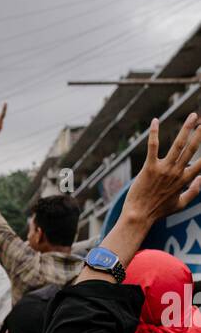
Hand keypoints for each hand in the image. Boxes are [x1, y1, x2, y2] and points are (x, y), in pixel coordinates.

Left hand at [123, 113, 200, 227]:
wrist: (139, 216)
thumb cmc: (158, 211)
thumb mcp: (180, 205)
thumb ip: (194, 192)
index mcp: (184, 181)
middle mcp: (176, 173)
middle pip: (192, 149)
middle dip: (200, 134)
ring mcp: (163, 169)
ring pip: (178, 145)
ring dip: (186, 128)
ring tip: (193, 116)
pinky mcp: (149, 168)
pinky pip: (153, 146)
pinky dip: (154, 133)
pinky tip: (155, 121)